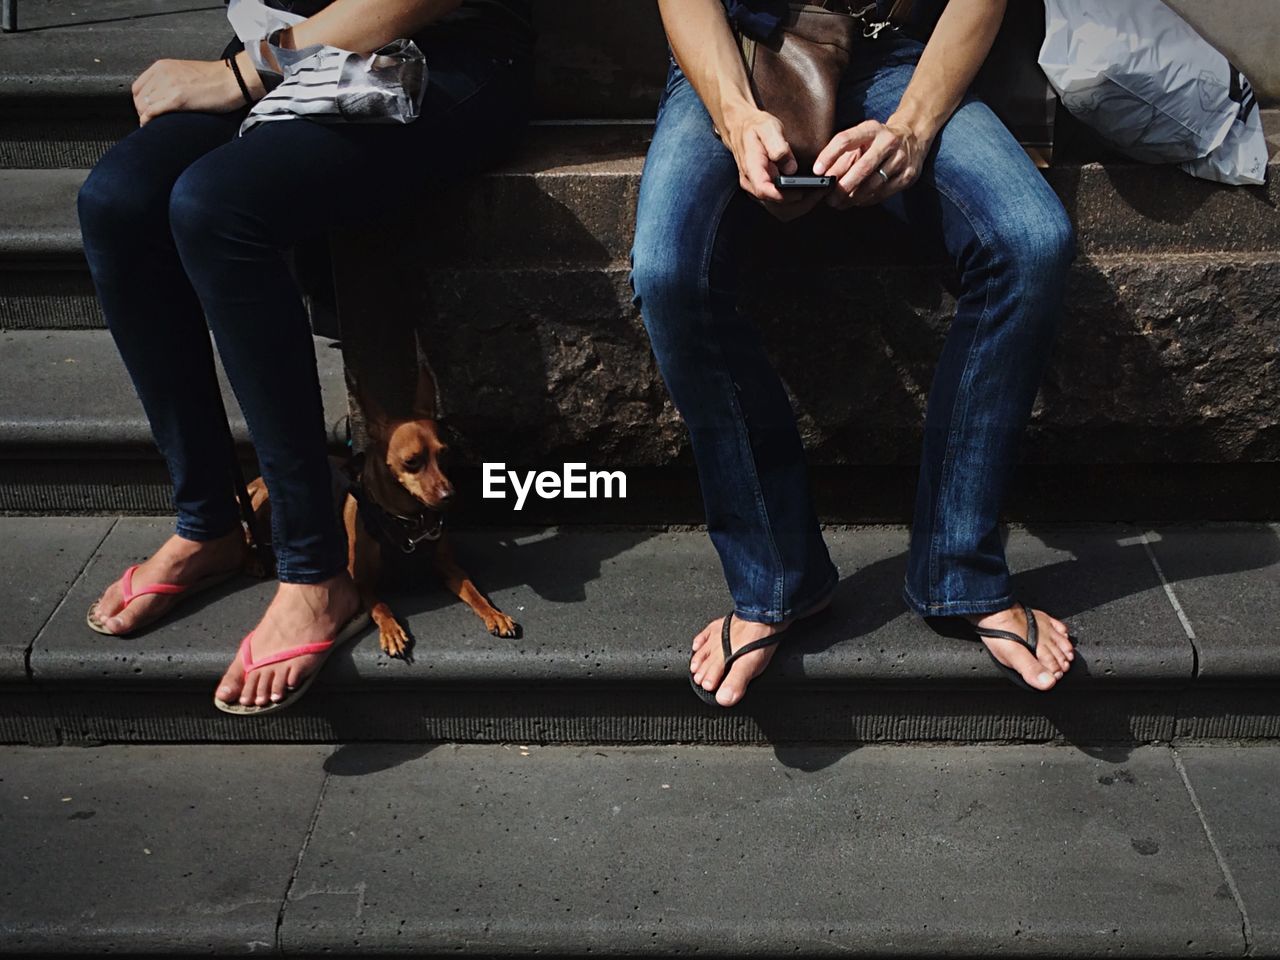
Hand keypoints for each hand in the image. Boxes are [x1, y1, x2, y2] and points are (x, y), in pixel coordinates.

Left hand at [132, 59, 248, 125]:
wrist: (234, 80)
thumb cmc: (218, 80)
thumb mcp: (186, 74)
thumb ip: (171, 82)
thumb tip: (163, 98)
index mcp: (163, 66)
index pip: (138, 87)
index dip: (140, 102)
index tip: (147, 111)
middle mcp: (162, 73)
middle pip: (138, 98)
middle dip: (143, 112)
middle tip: (152, 122)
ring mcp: (168, 85)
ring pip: (143, 107)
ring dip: (147, 119)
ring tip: (156, 126)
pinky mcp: (176, 99)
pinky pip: (151, 112)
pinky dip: (148, 122)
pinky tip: (153, 127)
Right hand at [721, 106, 822, 221]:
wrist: (741, 128)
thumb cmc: (755, 127)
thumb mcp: (768, 128)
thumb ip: (778, 146)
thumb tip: (791, 168)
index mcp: (751, 169)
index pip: (765, 190)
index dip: (784, 195)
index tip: (803, 191)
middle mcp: (752, 184)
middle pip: (775, 207)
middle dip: (800, 204)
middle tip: (821, 192)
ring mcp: (757, 190)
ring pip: (779, 210)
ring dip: (800, 206)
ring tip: (819, 193)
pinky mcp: (764, 190)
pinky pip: (780, 206)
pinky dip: (796, 203)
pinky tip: (810, 193)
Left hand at [813, 116, 927, 209]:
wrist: (913, 136)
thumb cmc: (878, 140)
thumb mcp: (861, 139)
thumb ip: (842, 155)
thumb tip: (822, 175)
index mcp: (872, 129)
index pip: (845, 140)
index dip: (829, 155)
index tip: (817, 171)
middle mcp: (888, 142)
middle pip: (862, 167)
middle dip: (843, 186)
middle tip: (830, 198)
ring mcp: (901, 159)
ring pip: (873, 184)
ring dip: (853, 197)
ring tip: (840, 203)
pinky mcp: (908, 175)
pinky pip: (883, 193)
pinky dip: (867, 200)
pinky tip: (857, 201)